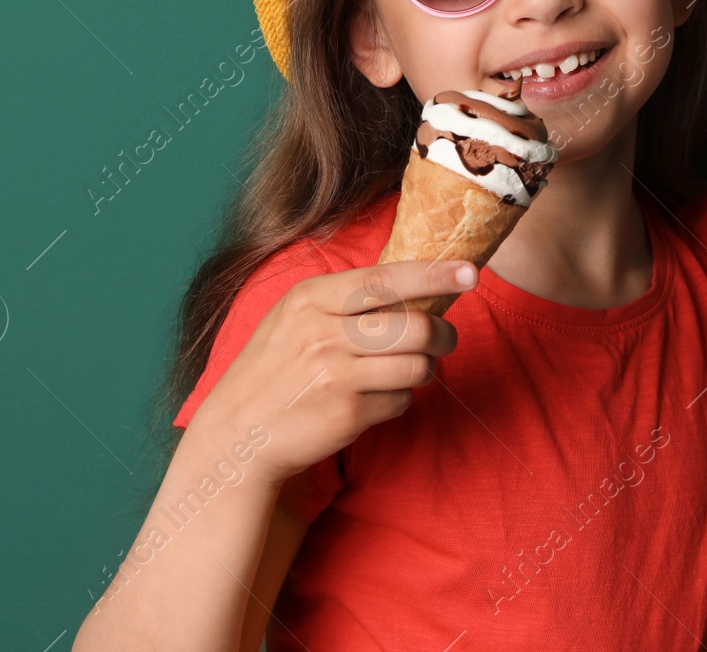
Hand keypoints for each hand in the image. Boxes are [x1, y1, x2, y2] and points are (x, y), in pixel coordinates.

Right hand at [187, 258, 468, 484]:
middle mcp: (323, 333)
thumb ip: (345, 300)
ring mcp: (335, 375)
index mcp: (310, 299)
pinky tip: (374, 400)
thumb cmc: (275, 369)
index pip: (385, 279)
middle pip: (414, 326)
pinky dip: (399, 400)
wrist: (236, 435)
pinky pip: (402, 401)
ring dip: (423, 370)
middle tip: (444, 338)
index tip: (469, 270)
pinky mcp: (347, 414)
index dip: (433, 274)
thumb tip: (418, 285)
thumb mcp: (295, 318)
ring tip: (405, 371)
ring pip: (416, 365)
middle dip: (442, 334)